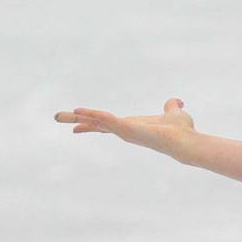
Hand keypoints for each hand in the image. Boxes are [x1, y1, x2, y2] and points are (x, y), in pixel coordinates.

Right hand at [54, 98, 194, 157]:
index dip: (92, 122)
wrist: (185, 140)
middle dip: (76, 120)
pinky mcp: (126, 128)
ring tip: (58, 115)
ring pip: (96, 121)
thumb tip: (177, 102)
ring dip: (78, 117)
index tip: (76, 126)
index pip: (107, 124)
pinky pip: (105, 119)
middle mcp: (125, 130)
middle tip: (56, 117)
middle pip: (95, 124)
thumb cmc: (181, 130)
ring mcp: (124, 130)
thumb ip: (172, 106)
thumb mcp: (174, 113)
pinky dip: (93, 114)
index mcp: (132, 126)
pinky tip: (79, 111)